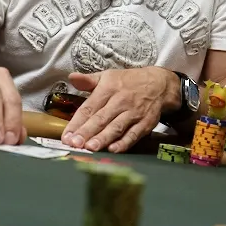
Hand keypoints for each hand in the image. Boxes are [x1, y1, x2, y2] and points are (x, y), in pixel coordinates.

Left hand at [61, 67, 179, 152]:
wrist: (158, 84)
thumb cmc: (128, 81)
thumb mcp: (107, 76)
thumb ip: (88, 80)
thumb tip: (71, 77)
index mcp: (108, 88)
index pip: (89, 107)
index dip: (77, 122)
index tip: (66, 135)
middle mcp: (120, 101)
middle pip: (101, 118)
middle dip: (87, 132)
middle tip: (75, 144)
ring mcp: (133, 113)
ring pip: (116, 127)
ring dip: (103, 138)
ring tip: (91, 148)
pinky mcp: (145, 123)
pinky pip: (133, 134)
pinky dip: (124, 143)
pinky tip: (113, 149)